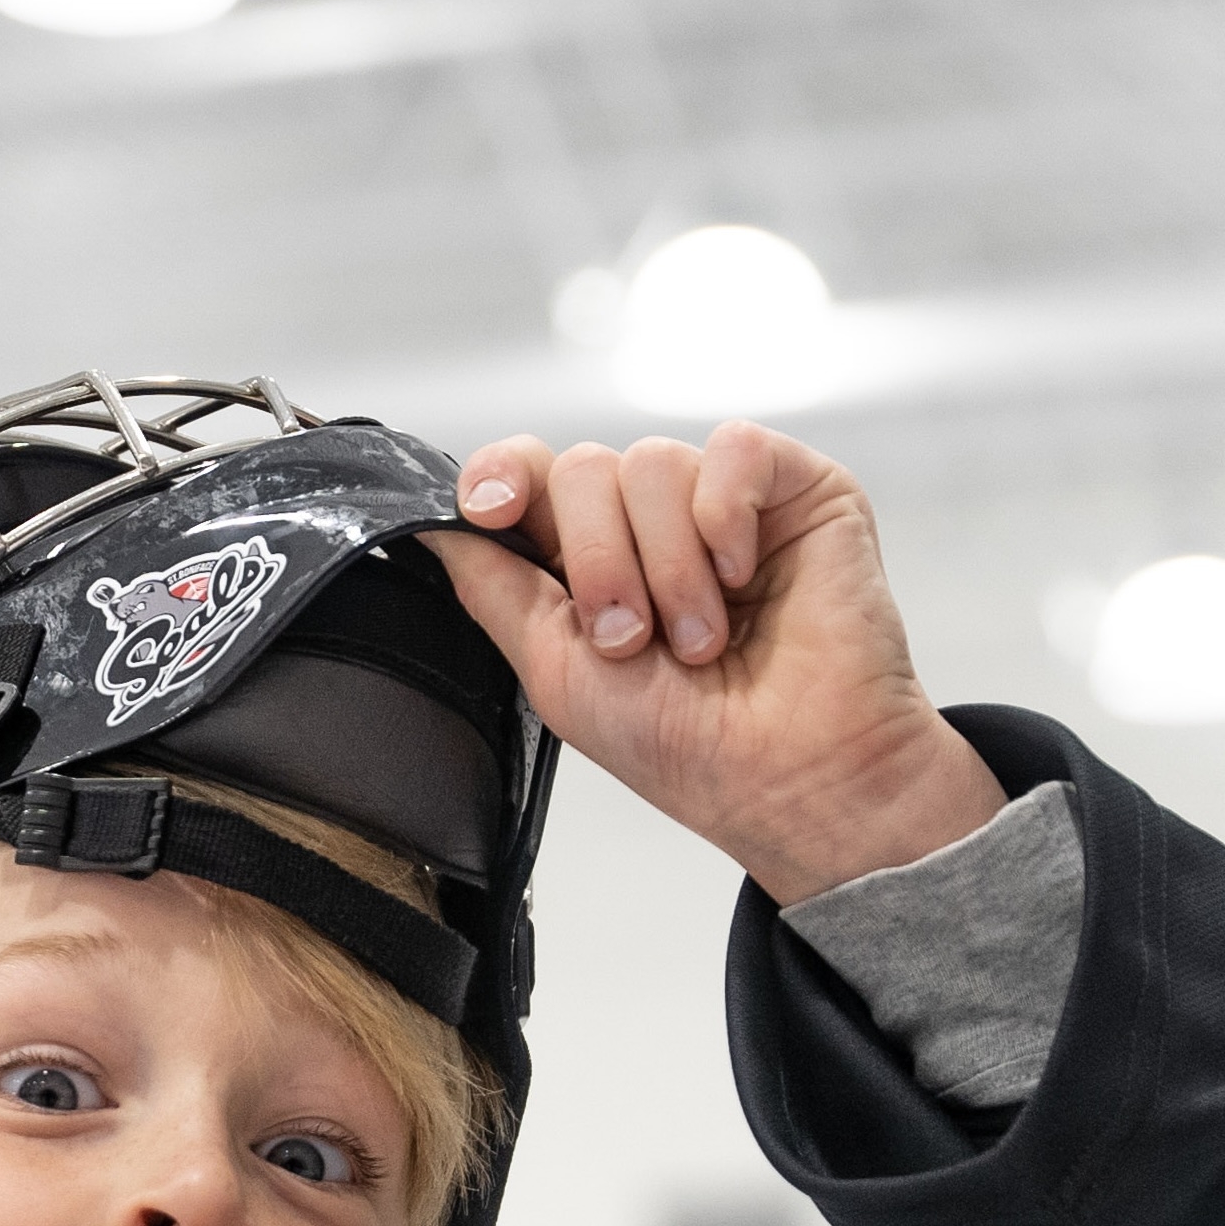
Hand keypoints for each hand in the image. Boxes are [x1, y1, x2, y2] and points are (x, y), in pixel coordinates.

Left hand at [428, 424, 1004, 904]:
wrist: (792, 776)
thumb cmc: (686, 747)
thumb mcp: (554, 671)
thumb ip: (493, 590)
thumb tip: (428, 525)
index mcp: (590, 567)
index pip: (531, 480)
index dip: (502, 477)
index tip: (487, 509)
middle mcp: (652, 527)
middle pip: (581, 469)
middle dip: (596, 561)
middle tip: (633, 641)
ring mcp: (723, 504)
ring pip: (651, 462)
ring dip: (668, 566)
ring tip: (701, 641)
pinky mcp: (795, 488)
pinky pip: (731, 450)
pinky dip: (725, 519)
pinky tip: (744, 581)